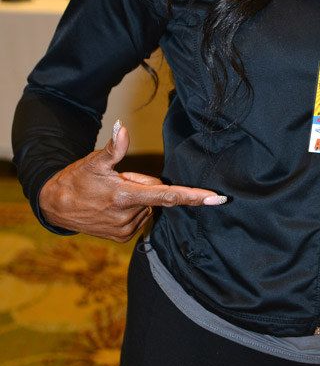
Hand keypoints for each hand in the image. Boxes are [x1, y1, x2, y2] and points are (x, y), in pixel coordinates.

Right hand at [38, 122, 226, 241]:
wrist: (56, 207)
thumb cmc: (77, 180)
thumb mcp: (94, 162)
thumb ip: (113, 148)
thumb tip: (123, 128)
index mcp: (125, 197)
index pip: (168, 196)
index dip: (194, 197)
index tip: (217, 198)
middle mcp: (128, 217)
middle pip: (154, 196)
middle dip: (144, 186)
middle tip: (119, 180)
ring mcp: (125, 230)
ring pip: (147, 207)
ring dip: (136, 199)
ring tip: (112, 194)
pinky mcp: (122, 237)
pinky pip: (139, 218)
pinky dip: (132, 210)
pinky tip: (112, 207)